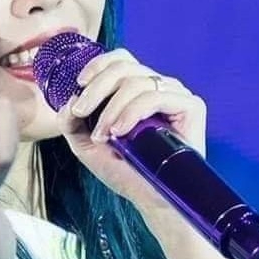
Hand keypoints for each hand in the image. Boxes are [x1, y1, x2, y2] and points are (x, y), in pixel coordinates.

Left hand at [57, 48, 206, 215]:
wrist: (152, 200)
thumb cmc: (124, 171)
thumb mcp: (86, 143)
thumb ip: (70, 120)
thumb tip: (66, 101)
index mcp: (137, 88)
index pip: (119, 59)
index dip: (97, 65)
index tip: (79, 84)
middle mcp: (158, 86)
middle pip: (124, 67)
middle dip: (96, 88)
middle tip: (81, 111)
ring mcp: (175, 94)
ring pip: (136, 82)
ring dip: (111, 108)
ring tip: (102, 135)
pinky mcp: (191, 106)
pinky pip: (155, 96)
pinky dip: (131, 112)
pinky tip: (120, 132)